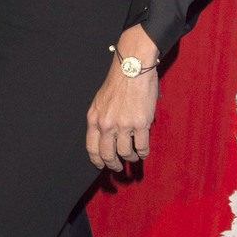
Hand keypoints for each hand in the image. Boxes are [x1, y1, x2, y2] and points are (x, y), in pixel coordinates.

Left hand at [86, 37, 158, 170]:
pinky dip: (143, 152)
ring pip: (125, 152)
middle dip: (113, 165)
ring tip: (134, 157)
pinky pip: (141, 146)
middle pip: (107, 155)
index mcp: (94, 118)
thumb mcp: (101, 101)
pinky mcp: (140, 124)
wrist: (132, 68)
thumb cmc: (118, 82)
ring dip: (131, 157)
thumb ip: (102, 118)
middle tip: (118, 168)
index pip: (92, 148)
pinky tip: (144, 152)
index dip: (97, 161)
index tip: (101, 165)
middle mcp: (106, 125)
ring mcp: (123, 125)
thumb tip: (107, 137)